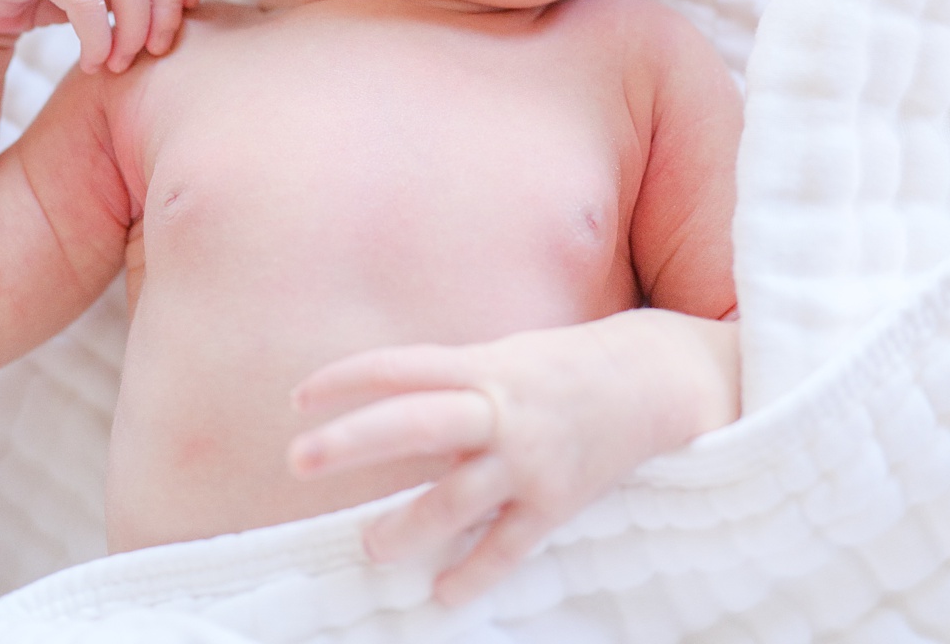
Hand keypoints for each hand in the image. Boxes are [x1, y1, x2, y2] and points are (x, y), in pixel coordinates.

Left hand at [287, 311, 737, 605]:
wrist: (650, 381)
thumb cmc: (555, 367)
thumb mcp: (497, 356)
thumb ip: (445, 385)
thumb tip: (382, 416)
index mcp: (479, 366)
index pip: (399, 368)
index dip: (346, 379)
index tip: (298, 398)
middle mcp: (500, 412)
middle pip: (415, 424)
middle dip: (353, 442)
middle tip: (298, 460)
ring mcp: (529, 461)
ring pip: (458, 499)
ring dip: (409, 526)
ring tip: (369, 548)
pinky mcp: (556, 503)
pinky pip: (508, 546)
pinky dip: (474, 573)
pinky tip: (440, 594)